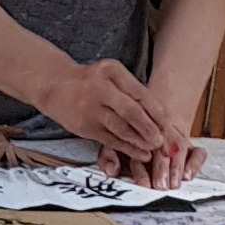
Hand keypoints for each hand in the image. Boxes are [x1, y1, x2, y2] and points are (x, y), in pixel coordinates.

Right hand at [46, 53, 174, 169]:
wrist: (55, 85)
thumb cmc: (91, 82)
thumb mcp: (111, 77)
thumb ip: (132, 92)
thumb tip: (161, 117)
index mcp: (112, 71)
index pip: (140, 93)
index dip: (157, 112)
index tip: (169, 125)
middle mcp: (100, 88)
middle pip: (132, 111)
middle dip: (150, 128)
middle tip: (163, 141)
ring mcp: (91, 107)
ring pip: (121, 128)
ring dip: (140, 140)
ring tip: (153, 149)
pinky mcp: (85, 125)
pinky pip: (110, 139)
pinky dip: (127, 148)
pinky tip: (139, 153)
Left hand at [95, 106, 203, 188]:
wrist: (151, 125)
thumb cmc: (127, 143)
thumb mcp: (113, 148)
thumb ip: (108, 159)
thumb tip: (111, 170)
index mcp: (138, 132)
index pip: (140, 146)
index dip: (141, 166)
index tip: (143, 183)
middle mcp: (159, 135)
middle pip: (163, 147)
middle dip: (161, 168)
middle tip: (160, 185)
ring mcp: (176, 139)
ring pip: (180, 148)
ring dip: (177, 167)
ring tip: (174, 183)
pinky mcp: (191, 147)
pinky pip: (198, 153)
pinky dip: (195, 164)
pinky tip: (189, 176)